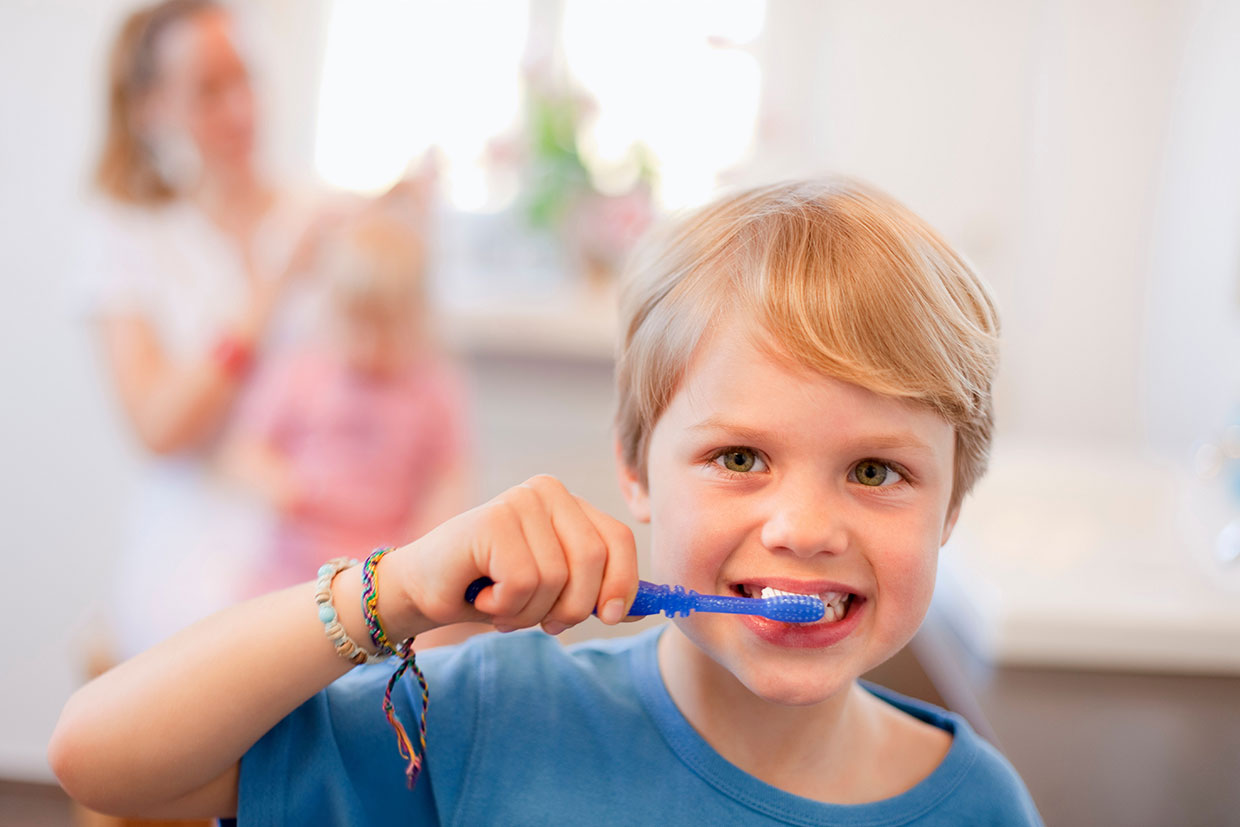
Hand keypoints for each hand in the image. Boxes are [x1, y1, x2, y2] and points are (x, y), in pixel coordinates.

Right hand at [381, 476, 638, 638]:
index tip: (610, 616)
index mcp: (569, 504)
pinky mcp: (493, 521)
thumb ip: (599, 592)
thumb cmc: (492, 590)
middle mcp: (548, 492)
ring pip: (557, 579)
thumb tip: (650, 607)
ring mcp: (519, 502)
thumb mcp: (555, 591)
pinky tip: (482, 595)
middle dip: (573, 607)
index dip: (623, 583)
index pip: (618, 540)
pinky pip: (525, 582)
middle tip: (542, 622)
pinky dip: (505, 606)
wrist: (424, 591)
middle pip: (594, 559)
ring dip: (530, 612)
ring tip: (501, 604)